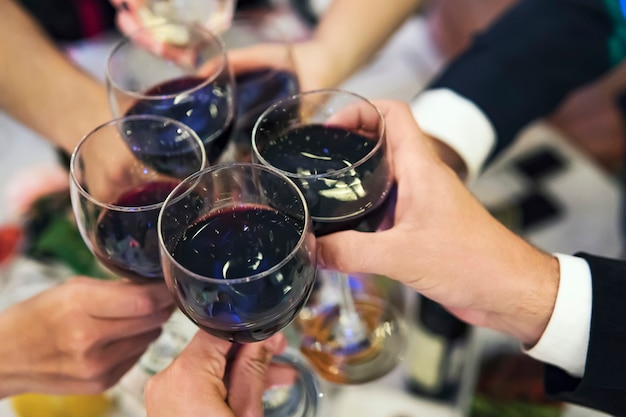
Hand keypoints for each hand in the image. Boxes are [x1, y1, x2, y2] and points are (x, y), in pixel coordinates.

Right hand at [0, 277, 173, 397]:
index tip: (171, 282)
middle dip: (162, 305)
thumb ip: (115, 288)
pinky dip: (136, 344)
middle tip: (161, 296)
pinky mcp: (102, 383)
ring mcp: (96, 367)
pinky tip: (118, 337)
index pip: (144, 301)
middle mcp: (89, 340)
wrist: (7, 357)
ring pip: (149, 338)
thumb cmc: (39, 316)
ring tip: (132, 316)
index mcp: (79, 307)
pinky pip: (137, 357)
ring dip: (150, 325)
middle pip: (152, 319)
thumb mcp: (72, 289)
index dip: (164, 291)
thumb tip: (156, 285)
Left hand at [144, 331, 285, 416]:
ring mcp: (163, 397)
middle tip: (278, 355)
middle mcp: (166, 382)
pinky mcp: (166, 409)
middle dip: (248, 353)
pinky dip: (221, 386)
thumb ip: (252, 371)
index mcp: (186, 376)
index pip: (218, 330)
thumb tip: (262, 341)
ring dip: (240, 371)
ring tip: (276, 376)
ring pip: (207, 369)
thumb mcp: (246, 414)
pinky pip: (197, 386)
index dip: (248, 329)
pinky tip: (250, 390)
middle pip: (213, 350)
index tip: (270, 333)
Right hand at [315, 100, 559, 345]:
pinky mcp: (421, 226)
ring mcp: (421, 202)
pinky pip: (386, 206)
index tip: (330, 127)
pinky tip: (344, 228)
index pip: (393, 114)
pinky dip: (363, 209)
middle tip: (317, 158)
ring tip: (322, 190)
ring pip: (382, 175)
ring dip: (354, 177)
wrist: (508, 291)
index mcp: (420, 168)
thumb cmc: (472, 263)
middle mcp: (420, 178)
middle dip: (348, 142)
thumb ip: (351, 253)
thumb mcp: (402, 257)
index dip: (360, 110)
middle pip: (381, 141)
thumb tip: (310, 249)